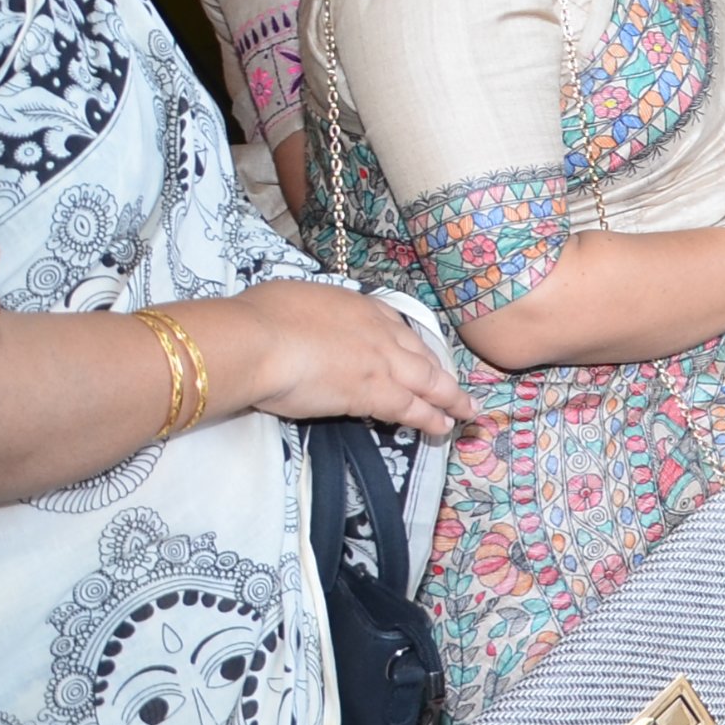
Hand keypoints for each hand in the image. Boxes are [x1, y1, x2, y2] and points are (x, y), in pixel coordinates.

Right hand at [226, 281, 465, 436]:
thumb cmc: (264, 316)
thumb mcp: (297, 298)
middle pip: (421, 356)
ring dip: (449, 399)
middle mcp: (380, 332)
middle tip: (458, 390)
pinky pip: (410, 408)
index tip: (422, 359)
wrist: (260, 340)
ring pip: (427, 382)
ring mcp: (381, 362)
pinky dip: (429, 418)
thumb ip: (314, 312)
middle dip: (442, 374)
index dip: (414, 348)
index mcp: (361, 307)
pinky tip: (441, 427)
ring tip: (464, 413)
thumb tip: (304, 320)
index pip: (399, 329)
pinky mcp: (373, 393)